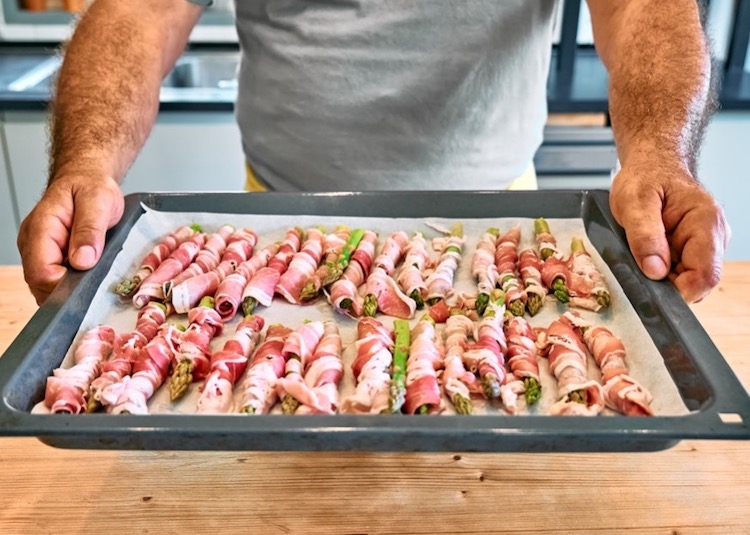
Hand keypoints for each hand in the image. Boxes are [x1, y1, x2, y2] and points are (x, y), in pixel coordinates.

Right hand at [17, 175, 123, 304]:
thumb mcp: (98, 202)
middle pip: (40, 284)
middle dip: (68, 288)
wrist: (86, 178)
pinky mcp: (46, 256)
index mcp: (41, 228)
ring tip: (92, 270)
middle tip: (95, 276)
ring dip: (70, 286)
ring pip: (45, 286)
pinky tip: (86, 271)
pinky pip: (53, 280)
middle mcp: (32, 243)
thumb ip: (90, 231)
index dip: (65, 283)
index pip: (41, 273)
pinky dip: (70, 282)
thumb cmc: (90, 187)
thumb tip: (82, 261)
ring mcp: (36, 251)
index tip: (88, 278)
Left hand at [610, 162, 729, 302]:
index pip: (706, 275)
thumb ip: (644, 236)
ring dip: (663, 276)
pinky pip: (681, 272)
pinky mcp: (694, 250)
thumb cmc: (645, 178)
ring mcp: (707, 244)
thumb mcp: (634, 202)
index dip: (679, 289)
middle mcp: (714, 236)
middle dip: (668, 283)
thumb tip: (655, 271)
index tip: (652, 283)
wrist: (651, 166)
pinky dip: (662, 270)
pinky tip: (650, 253)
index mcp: (706, 222)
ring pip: (688, 280)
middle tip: (642, 263)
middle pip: (698, 282)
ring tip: (645, 251)